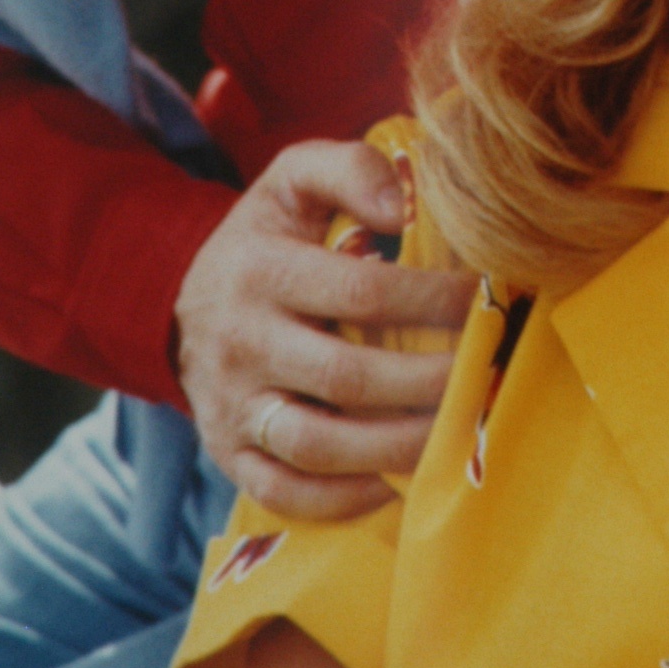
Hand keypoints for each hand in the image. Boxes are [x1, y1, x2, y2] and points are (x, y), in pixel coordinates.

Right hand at [174, 140, 472, 519]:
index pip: (362, 293)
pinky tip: (394, 483)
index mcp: (262, 269)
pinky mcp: (228, 452)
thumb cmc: (266, 237)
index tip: (487, 303)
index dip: (433, 301)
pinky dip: (341, 499)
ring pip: (317, 446)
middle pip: (346, 377)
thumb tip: (405, 202)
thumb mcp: (294, 179)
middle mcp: (241, 341)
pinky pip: (284, 491)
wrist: (179, 300)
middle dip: (429, 382)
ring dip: (396, 447)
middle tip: (489, 376)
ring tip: (458, 433)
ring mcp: (232, 404)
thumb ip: (350, 169)